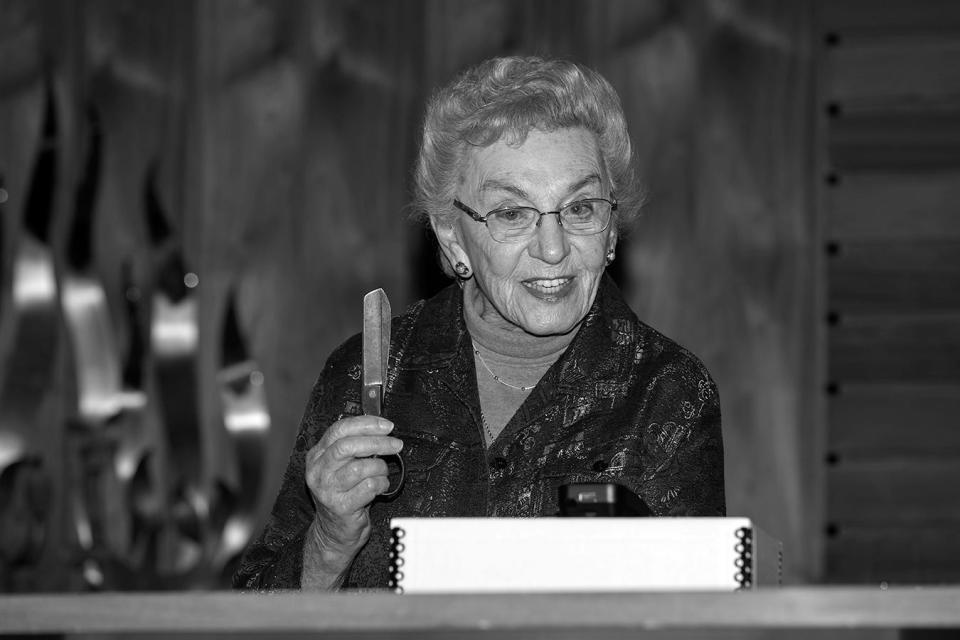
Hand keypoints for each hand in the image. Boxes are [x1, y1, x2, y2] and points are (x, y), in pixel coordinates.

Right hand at [304, 416, 402, 569]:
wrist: (334, 532)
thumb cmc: (343, 494)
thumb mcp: (341, 467)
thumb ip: (355, 447)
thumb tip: (381, 428)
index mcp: (317, 455)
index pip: (339, 429)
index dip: (365, 424)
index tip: (386, 425)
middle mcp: (318, 471)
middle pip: (348, 446)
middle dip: (377, 442)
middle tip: (396, 444)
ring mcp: (327, 490)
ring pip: (361, 467)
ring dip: (380, 468)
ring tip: (382, 473)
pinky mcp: (340, 506)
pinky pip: (369, 487)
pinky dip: (381, 484)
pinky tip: (380, 488)